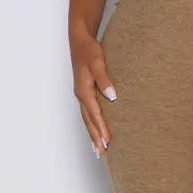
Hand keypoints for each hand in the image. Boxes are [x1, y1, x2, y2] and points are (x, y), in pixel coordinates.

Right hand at [70, 32, 116, 157]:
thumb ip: (105, 79)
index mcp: (84, 90)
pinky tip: (96, 131)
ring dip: (92, 134)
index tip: (108, 141)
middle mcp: (81, 95)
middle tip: (101, 153)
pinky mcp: (84, 93)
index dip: (101, 128)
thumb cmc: (89, 50)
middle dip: (95, 137)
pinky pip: (87, 113)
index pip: (94, 114)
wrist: (80, 40)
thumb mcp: (98, 62)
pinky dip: (91, 125)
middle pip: (88, 121)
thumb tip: (112, 96)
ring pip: (87, 119)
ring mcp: (81, 95)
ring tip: (98, 149)